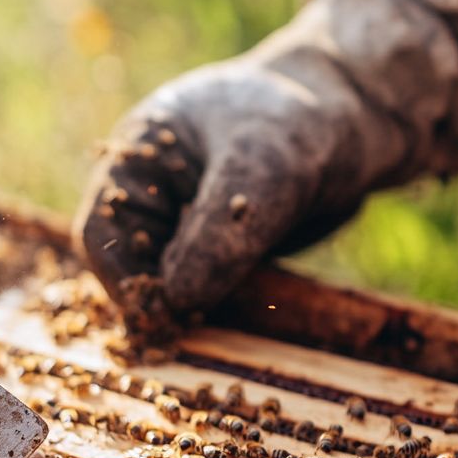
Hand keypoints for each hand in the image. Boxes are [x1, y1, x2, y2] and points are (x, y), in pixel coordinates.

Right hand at [74, 43, 366, 339]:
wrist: (357, 125)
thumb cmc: (302, 125)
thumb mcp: (264, 169)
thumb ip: (221, 232)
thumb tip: (177, 298)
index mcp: (135, 160)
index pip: (101, 232)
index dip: (121, 277)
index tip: (155, 312)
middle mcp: (151, 199)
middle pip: (128, 268)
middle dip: (153, 301)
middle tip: (185, 333)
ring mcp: (185, 230)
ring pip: (166, 288)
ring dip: (186, 312)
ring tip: (214, 327)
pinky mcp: (218, 257)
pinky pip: (203, 295)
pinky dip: (214, 311)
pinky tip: (239, 317)